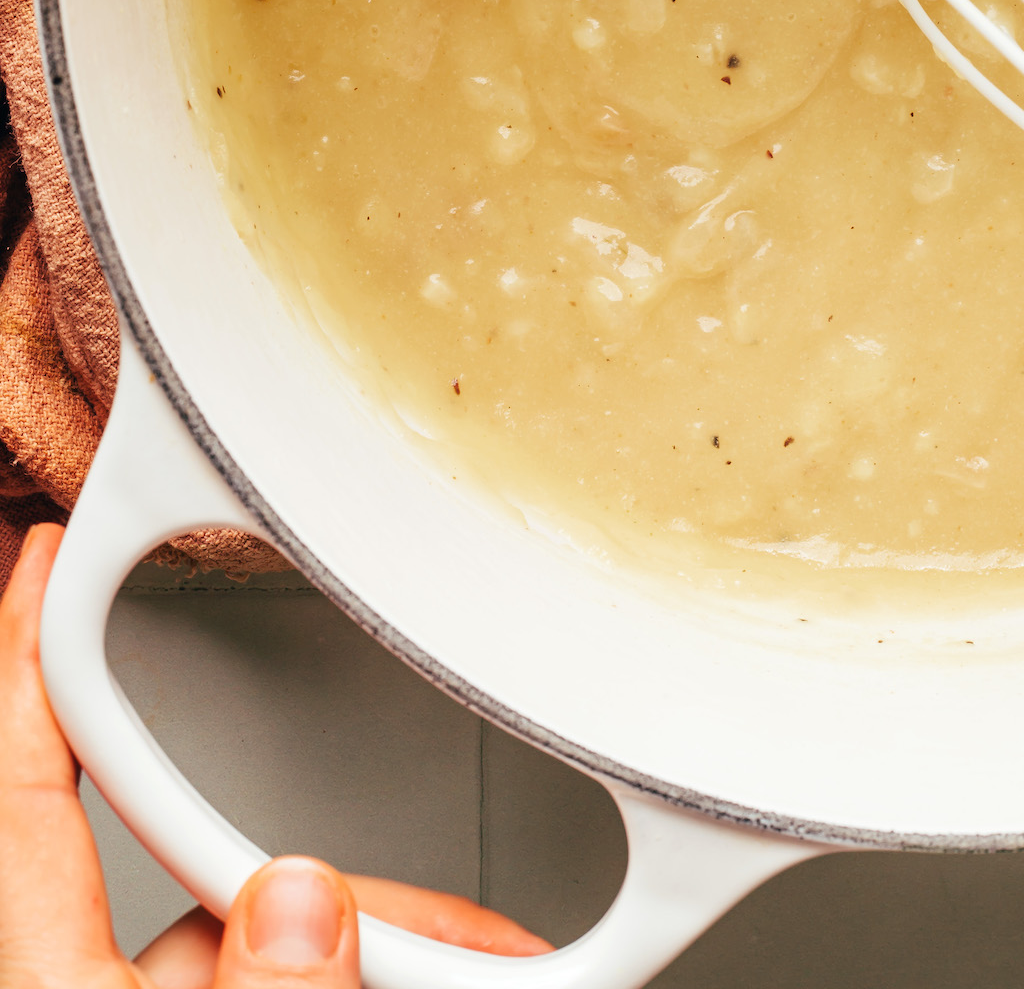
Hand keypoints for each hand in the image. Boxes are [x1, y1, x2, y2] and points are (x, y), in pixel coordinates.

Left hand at [0, 523, 551, 985]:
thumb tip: (302, 895)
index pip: (24, 797)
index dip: (28, 663)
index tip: (44, 553)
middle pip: (211, 881)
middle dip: (359, 873)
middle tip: (471, 912)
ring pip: (270, 939)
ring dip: (389, 933)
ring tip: (501, 952)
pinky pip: (295, 981)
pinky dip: (378, 970)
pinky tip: (471, 965)